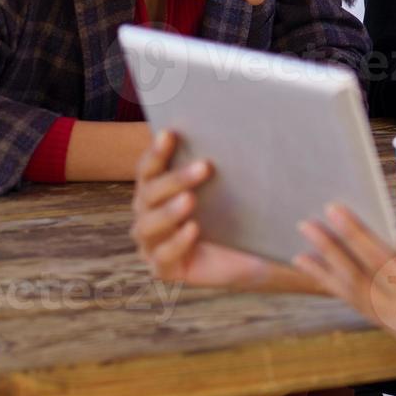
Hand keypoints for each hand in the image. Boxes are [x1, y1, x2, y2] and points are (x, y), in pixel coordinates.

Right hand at [130, 130, 320, 292]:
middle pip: (149, 193)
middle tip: (204, 166)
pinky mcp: (162, 268)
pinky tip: (193, 230)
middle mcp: (147, 213)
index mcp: (156, 189)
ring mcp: (151, 243)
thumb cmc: (233, 216)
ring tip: (191, 200)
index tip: (171, 133)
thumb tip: (238, 128)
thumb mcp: (229, 190)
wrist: (248, 256)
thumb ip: (220, 166)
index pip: (149, 168)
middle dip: (175, 179)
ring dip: (170, 211)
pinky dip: (177, 242)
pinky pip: (163, 255)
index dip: (157, 151)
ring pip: (149, 224)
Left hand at [295, 203, 395, 362]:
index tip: (334, 211)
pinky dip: (353, 294)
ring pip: (362, 306)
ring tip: (304, 255)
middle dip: (333, 255)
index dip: (357, 237)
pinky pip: (375, 314)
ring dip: (333, 278)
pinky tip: (335, 277)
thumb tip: (395, 249)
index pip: (385, 267)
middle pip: (364, 288)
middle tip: (307, 226)